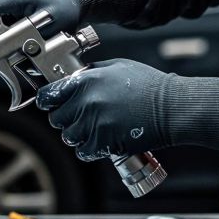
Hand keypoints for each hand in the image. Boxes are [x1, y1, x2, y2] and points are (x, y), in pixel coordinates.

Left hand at [35, 59, 168, 160]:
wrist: (171, 107)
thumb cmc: (148, 85)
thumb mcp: (116, 66)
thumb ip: (90, 72)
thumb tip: (72, 77)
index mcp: (86, 81)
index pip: (48, 95)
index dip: (47, 100)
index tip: (50, 103)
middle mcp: (86, 102)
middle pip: (56, 119)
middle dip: (65, 118)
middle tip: (80, 116)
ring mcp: (95, 124)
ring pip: (69, 137)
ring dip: (77, 135)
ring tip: (92, 128)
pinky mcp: (105, 143)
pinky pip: (84, 151)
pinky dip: (89, 149)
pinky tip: (100, 140)